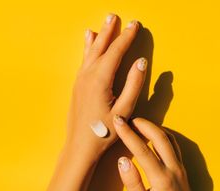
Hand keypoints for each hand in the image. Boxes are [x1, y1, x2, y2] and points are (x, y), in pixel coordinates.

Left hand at [65, 14, 146, 159]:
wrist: (80, 146)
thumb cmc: (104, 132)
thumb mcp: (124, 110)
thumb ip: (134, 84)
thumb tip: (141, 61)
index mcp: (101, 80)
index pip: (116, 51)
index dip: (127, 37)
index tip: (135, 24)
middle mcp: (88, 75)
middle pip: (101, 46)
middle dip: (110, 30)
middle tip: (114, 15)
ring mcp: (80, 79)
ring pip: (91, 51)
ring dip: (99, 36)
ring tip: (104, 23)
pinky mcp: (78, 85)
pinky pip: (84, 59)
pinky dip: (88, 47)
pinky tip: (88, 41)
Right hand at [113, 116, 204, 190]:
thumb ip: (133, 184)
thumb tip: (122, 161)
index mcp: (162, 179)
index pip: (142, 150)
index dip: (128, 134)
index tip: (118, 122)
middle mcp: (174, 169)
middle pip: (160, 137)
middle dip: (143, 124)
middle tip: (128, 118)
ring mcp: (180, 169)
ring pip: (169, 139)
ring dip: (154, 128)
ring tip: (138, 124)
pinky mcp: (182, 171)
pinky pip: (174, 146)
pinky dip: (163, 136)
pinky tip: (154, 136)